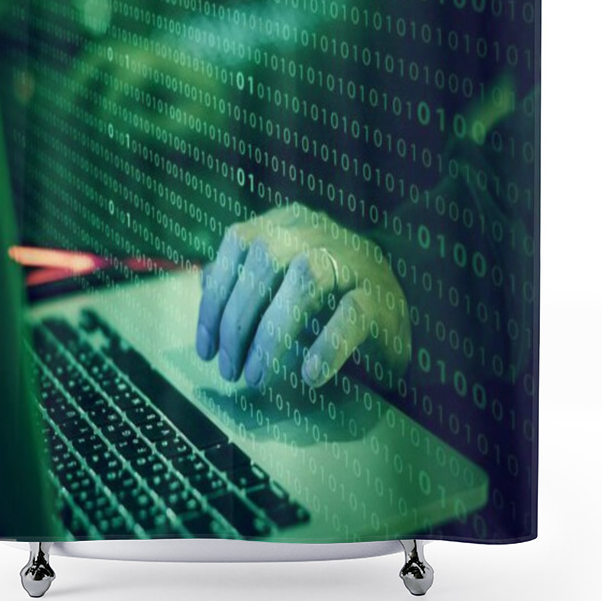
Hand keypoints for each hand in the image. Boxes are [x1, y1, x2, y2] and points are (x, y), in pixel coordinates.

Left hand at [195, 204, 411, 389]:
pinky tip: (309, 375)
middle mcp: (318, 231)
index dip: (215, 296)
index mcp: (288, 223)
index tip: (206, 347)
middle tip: (230, 369)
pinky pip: (352, 314)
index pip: (239, 242)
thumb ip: (246, 280)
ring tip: (257, 377)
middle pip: (266, 258)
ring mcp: (353, 260)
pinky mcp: (381, 296)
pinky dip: (327, 345)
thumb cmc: (329, 297)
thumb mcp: (283, 281)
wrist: (398, 307)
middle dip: (238, 319)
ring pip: (306, 279)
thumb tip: (203, 287)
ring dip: (273, 333)